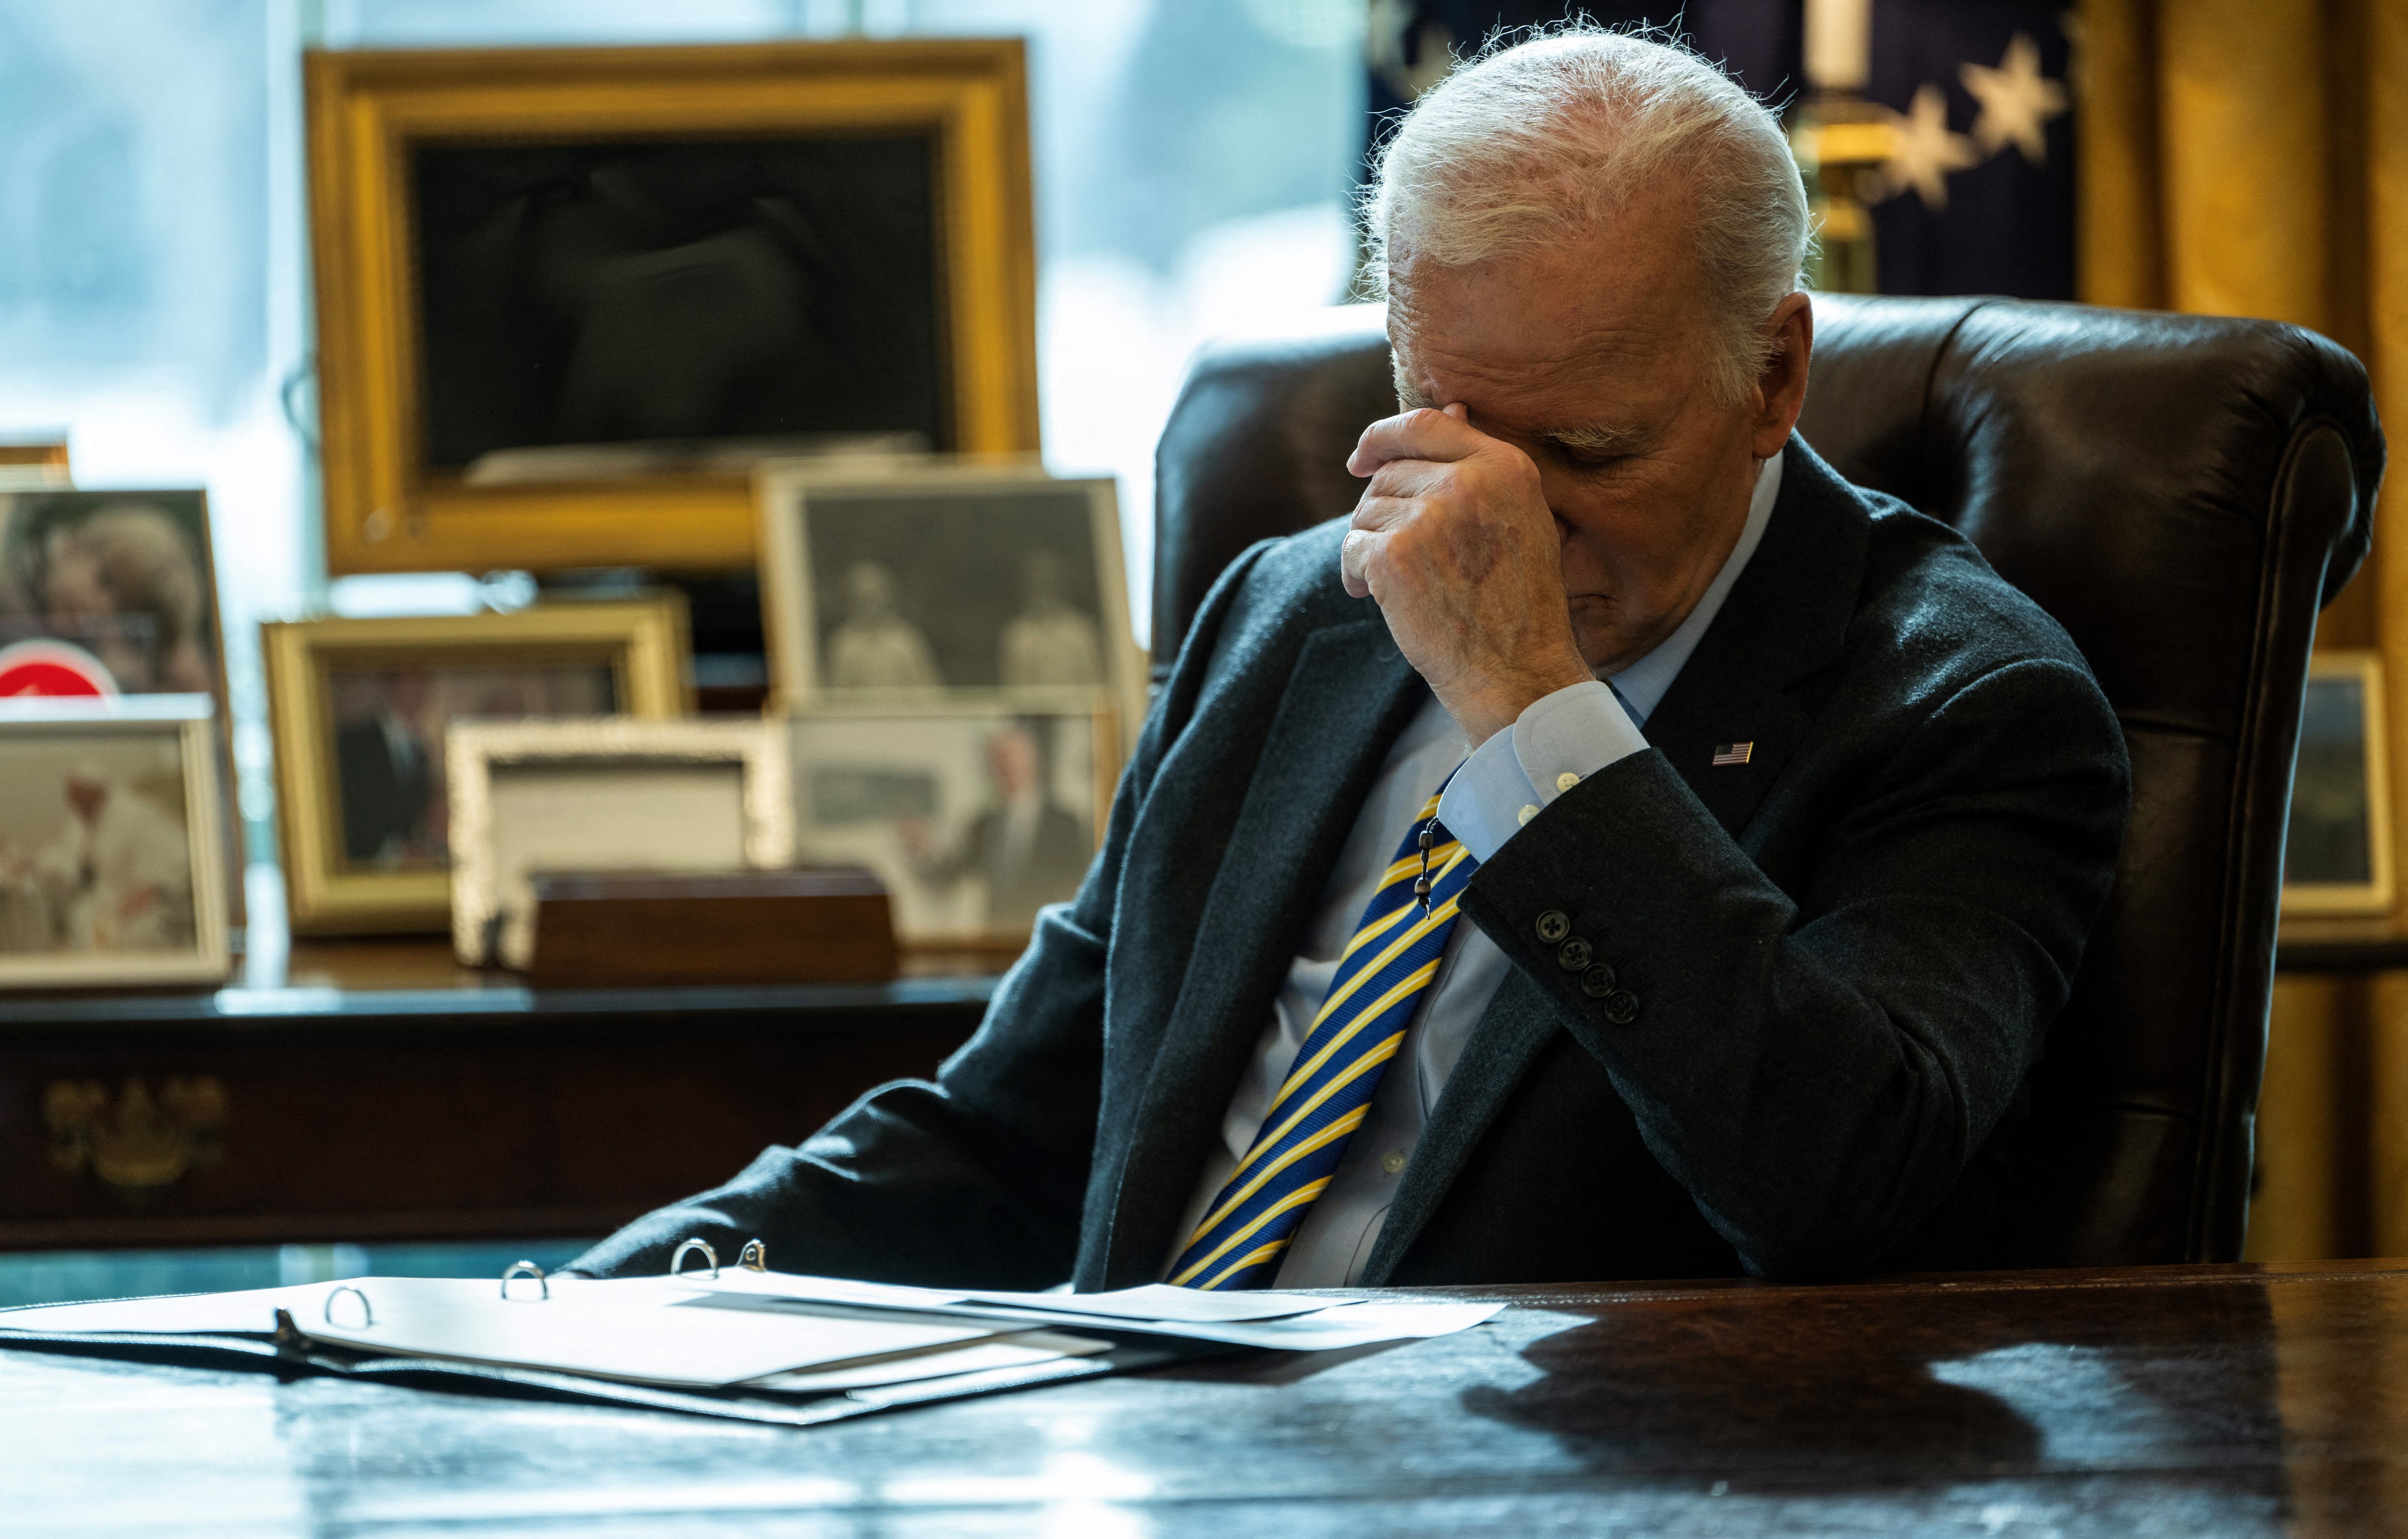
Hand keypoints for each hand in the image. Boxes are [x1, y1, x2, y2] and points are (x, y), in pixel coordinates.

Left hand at [1341, 404, 1593, 741]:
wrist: (1517, 671)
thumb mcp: (1520, 519)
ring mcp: (1429, 517)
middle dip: (1383, 511)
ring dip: (1371, 546)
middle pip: (1389, 473)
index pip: (1426, 423)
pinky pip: (1351, 546)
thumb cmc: (1518, 603)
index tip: (1361, 458)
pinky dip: (1355, 574)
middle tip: (1402, 556)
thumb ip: (1481, 466)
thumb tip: (1452, 405)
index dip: (1384, 435)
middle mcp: (1468, 482)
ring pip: (1367, 510)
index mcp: (1505, 466)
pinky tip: (1377, 598)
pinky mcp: (1394, 555)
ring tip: (1403, 584)